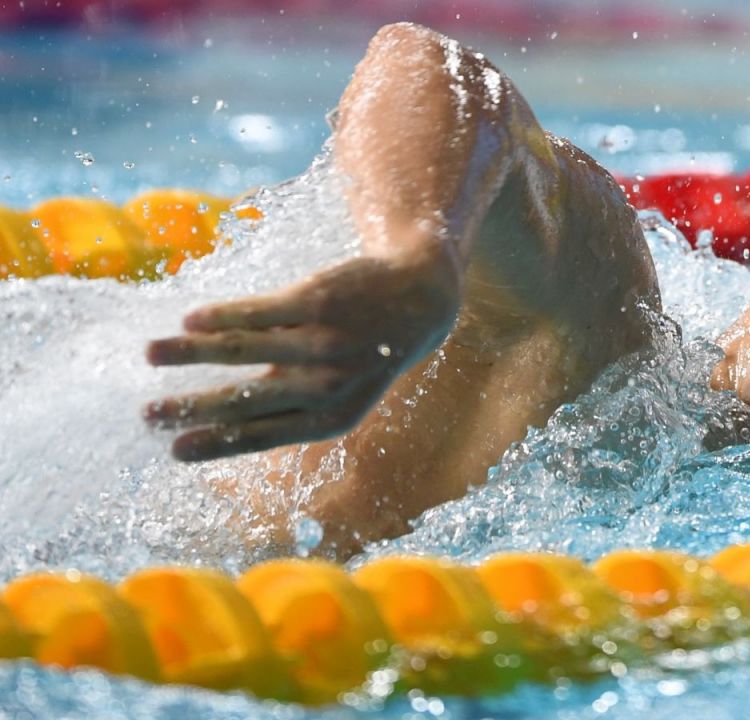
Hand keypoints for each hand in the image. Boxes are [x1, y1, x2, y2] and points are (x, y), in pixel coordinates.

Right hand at [145, 252, 460, 460]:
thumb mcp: (340, 394)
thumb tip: (213, 424)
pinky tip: (190, 320)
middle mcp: (328, 384)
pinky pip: (256, 311)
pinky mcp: (317, 301)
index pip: (262, 436)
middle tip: (147, 413)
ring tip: (150, 354)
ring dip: (189, 353)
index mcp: (332, 419)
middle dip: (190, 408)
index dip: (215, 444)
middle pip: (244, 399)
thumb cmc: (365, 355)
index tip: (173, 452)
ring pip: (241, 349)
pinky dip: (219, 316)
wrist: (419, 302)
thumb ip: (287, 407)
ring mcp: (324, 341)